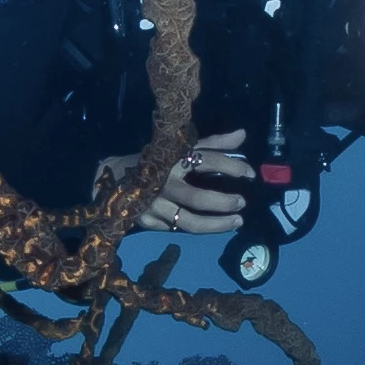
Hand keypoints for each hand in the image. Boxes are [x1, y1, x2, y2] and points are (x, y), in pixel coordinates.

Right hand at [98, 129, 255, 232]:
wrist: (114, 175)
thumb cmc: (157, 159)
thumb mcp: (182, 148)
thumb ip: (213, 144)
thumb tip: (242, 134)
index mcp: (173, 159)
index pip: (207, 160)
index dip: (232, 166)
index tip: (249, 173)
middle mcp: (163, 182)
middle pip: (199, 198)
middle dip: (224, 203)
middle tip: (242, 202)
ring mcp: (154, 205)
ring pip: (190, 223)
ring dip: (217, 225)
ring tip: (237, 222)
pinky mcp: (147, 221)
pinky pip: (177, 229)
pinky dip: (197, 229)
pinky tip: (211, 227)